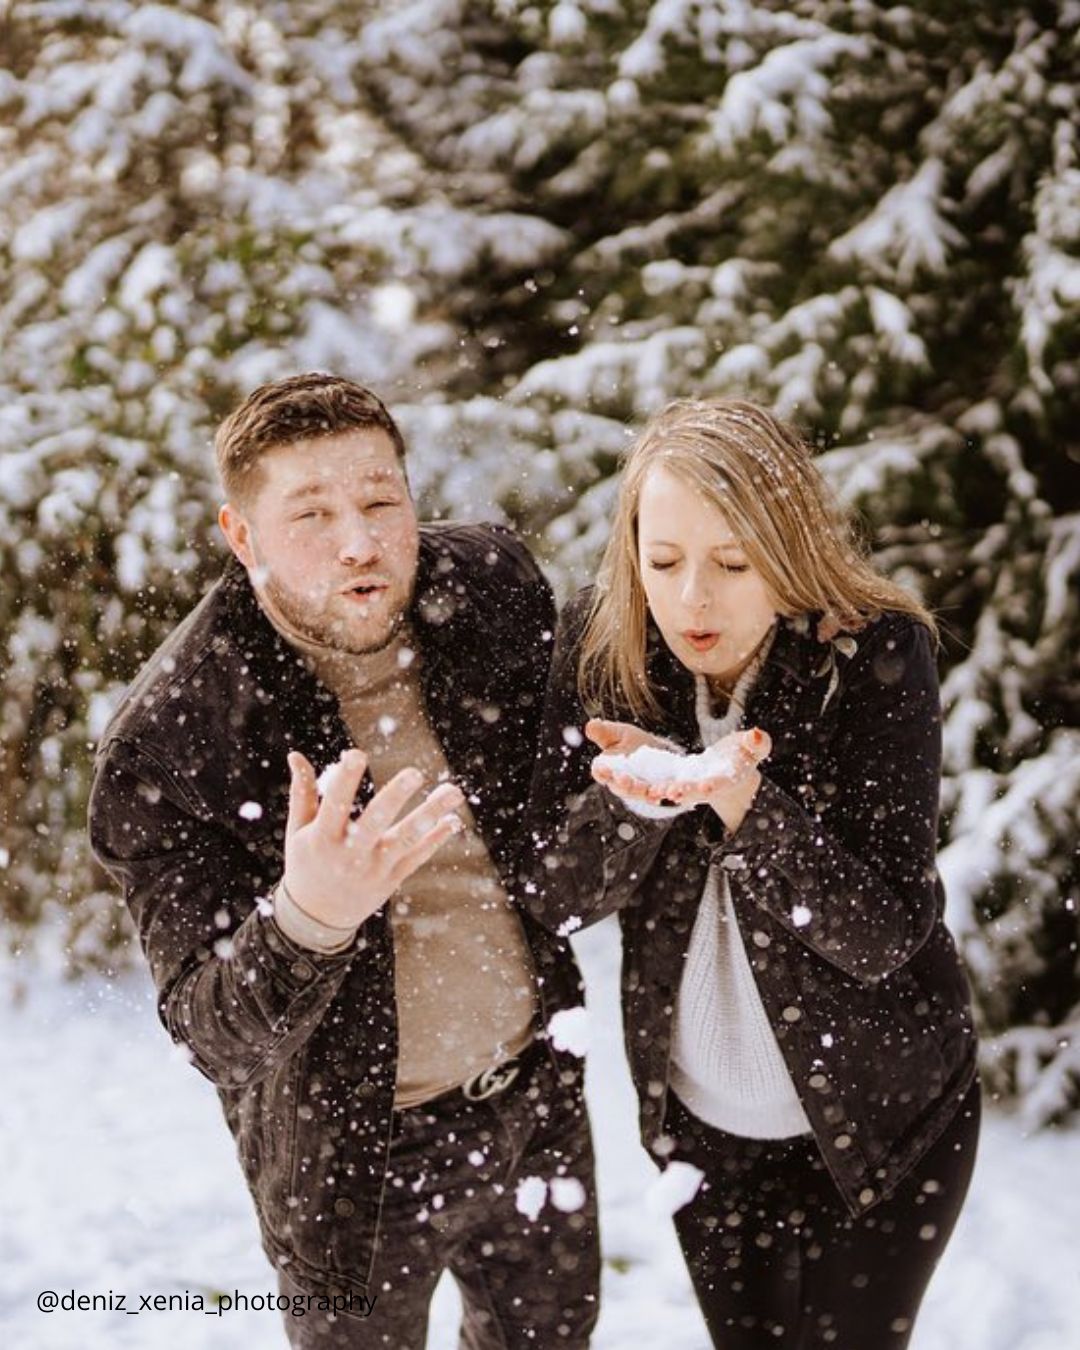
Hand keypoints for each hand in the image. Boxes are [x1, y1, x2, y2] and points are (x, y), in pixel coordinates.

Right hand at [282, 749, 464, 928]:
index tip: (355, 754)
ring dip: (430, 814)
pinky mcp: (391, 879)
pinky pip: (417, 857)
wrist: (318, 916)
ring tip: (453, 791)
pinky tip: (453, 820)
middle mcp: (350, 854)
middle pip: (375, 822)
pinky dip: (436, 839)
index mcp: (323, 838)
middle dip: (394, 797)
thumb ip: (302, 793)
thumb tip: (294, 754)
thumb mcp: (298, 830)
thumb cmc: (307, 862)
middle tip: (414, 773)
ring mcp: (374, 868)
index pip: (334, 805)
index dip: (344, 780)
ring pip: (405, 839)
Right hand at [585, 719, 682, 805]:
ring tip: (649, 789)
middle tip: (624, 778)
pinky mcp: (653, 792)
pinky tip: (665, 792)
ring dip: (642, 792)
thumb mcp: (618, 733)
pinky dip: (660, 794)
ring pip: (637, 794)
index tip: (602, 768)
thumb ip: (603, 732)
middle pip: (619, 787)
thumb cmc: (631, 742)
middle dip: (622, 784)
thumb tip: (591, 724)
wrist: (655, 752)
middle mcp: (620, 783)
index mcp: (607, 768)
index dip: (600, 771)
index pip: (600, 772)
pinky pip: (656, 795)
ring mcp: (637, 790)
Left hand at [645, 729, 771, 833]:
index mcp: (726, 780)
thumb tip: (757, 735)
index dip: (713, 785)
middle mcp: (704, 788)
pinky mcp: (673, 780)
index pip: (719, 784)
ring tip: (645, 789)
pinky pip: (653, 786)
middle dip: (681, 793)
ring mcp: (687, 786)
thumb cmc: (744, 753)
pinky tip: (622, 780)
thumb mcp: (755, 747)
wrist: (731, 765)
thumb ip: (758, 743)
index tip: (705, 785)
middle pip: (691, 793)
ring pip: (668, 792)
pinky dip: (639, 786)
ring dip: (653, 792)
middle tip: (667, 792)